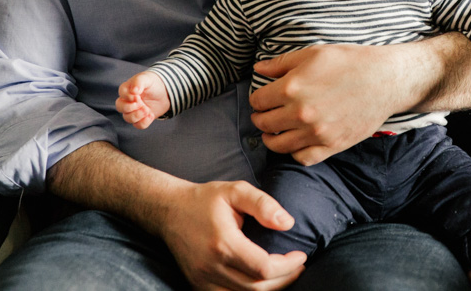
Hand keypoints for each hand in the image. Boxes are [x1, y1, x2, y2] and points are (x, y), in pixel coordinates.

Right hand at [116, 70, 170, 128]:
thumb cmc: (153, 83)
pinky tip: (151, 115)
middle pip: (120, 107)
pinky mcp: (141, 118)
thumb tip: (133, 91)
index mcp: (127, 89)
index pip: (122, 93)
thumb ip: (138, 82)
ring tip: (147, 110)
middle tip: (141, 103)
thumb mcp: (147, 78)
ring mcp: (134, 111)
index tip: (137, 95)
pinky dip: (144, 122)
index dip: (128, 96)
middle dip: (129, 108)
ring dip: (137, 115)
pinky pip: (138, 125)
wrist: (165, 93)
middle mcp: (128, 101)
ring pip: (127, 118)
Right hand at [160, 180, 306, 290]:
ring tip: (284, 274)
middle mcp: (211, 267)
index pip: (264, 268)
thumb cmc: (205, 199)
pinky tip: (262, 281)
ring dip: (269, 290)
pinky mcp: (198, 285)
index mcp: (223, 243)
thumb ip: (263, 204)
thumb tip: (288, 223)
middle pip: (257, 288)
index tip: (301, 255)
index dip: (288, 266)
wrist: (169, 211)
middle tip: (297, 266)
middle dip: (284, 279)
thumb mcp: (235, 191)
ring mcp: (202, 280)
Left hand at [248, 43, 398, 165]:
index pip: (258, 101)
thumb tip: (258, 68)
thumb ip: (281, 63)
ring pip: (278, 145)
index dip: (257, 99)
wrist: (384, 79)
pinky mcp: (331, 145)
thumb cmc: (349, 61)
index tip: (261, 98)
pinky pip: (303, 158)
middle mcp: (300, 113)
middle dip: (260, 118)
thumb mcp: (313, 53)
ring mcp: (316, 132)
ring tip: (273, 132)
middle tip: (264, 114)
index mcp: (292, 87)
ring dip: (271, 138)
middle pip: (264, 123)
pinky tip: (295, 142)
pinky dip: (294, 153)